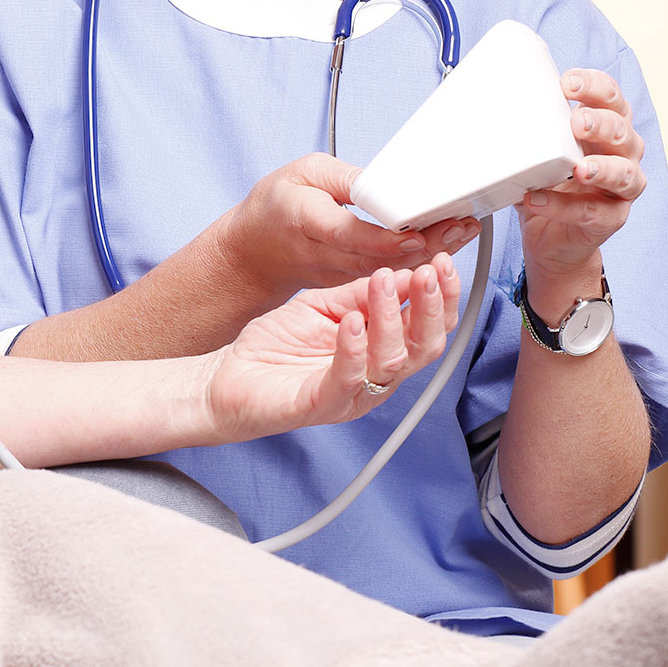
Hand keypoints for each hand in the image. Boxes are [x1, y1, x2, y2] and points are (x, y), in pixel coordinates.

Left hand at [203, 257, 460, 442]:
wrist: (225, 380)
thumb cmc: (275, 348)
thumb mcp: (323, 307)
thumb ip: (360, 294)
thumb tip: (401, 271)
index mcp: (380, 353)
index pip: (427, 328)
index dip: (442, 297)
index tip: (442, 262)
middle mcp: (375, 377)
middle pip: (424, 347)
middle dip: (431, 307)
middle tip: (428, 271)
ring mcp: (351, 394)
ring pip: (391, 361)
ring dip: (392, 317)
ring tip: (383, 282)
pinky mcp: (321, 404)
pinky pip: (347, 379)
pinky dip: (354, 348)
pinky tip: (352, 321)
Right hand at [224, 153, 478, 298]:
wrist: (254, 252)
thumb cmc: (276, 207)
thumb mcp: (302, 173)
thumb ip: (344, 178)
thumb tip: (385, 183)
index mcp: (306, 222)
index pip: (349, 236)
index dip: (386, 239)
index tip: (417, 233)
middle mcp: (323, 255)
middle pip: (378, 258)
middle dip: (424, 245)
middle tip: (459, 225)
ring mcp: (337, 274)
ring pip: (388, 271)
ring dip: (429, 254)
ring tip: (462, 231)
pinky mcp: (350, 281)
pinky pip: (387, 275)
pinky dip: (418, 261)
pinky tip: (445, 245)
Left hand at [520, 69, 645, 278]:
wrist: (549, 236)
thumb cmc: (548, 183)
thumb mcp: (535, 150)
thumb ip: (525, 129)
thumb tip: (484, 103)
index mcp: (604, 128)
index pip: (611, 98)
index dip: (595, 86)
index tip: (568, 83)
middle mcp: (621, 154)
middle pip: (623, 130)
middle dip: (601, 123)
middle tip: (576, 122)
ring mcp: (621, 189)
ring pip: (624, 174)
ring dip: (603, 168)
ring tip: (578, 168)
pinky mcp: (610, 219)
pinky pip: (593, 212)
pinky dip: (565, 207)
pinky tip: (539, 200)